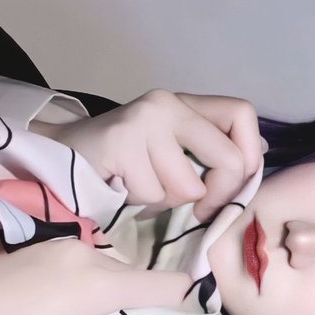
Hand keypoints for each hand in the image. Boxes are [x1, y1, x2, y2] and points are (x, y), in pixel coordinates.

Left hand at [0, 239, 190, 314]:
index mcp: (100, 283)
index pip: (160, 284)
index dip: (181, 291)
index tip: (194, 294)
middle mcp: (82, 252)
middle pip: (125, 271)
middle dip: (130, 290)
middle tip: (123, 314)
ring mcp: (53, 242)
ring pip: (93, 261)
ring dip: (94, 281)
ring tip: (72, 310)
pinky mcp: (27, 240)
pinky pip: (64, 256)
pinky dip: (66, 274)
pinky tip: (42, 296)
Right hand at [41, 89, 263, 222]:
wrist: (56, 158)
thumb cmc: (119, 164)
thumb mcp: (169, 150)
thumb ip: (209, 148)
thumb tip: (258, 153)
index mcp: (182, 104)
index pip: (242, 114)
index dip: (249, 155)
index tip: (234, 186)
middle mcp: (165, 104)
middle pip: (228, 159)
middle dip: (218, 196)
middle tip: (198, 210)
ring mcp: (143, 121)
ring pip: (187, 187)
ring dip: (166, 202)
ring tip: (139, 187)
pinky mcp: (120, 143)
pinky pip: (153, 195)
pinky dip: (139, 204)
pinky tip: (120, 188)